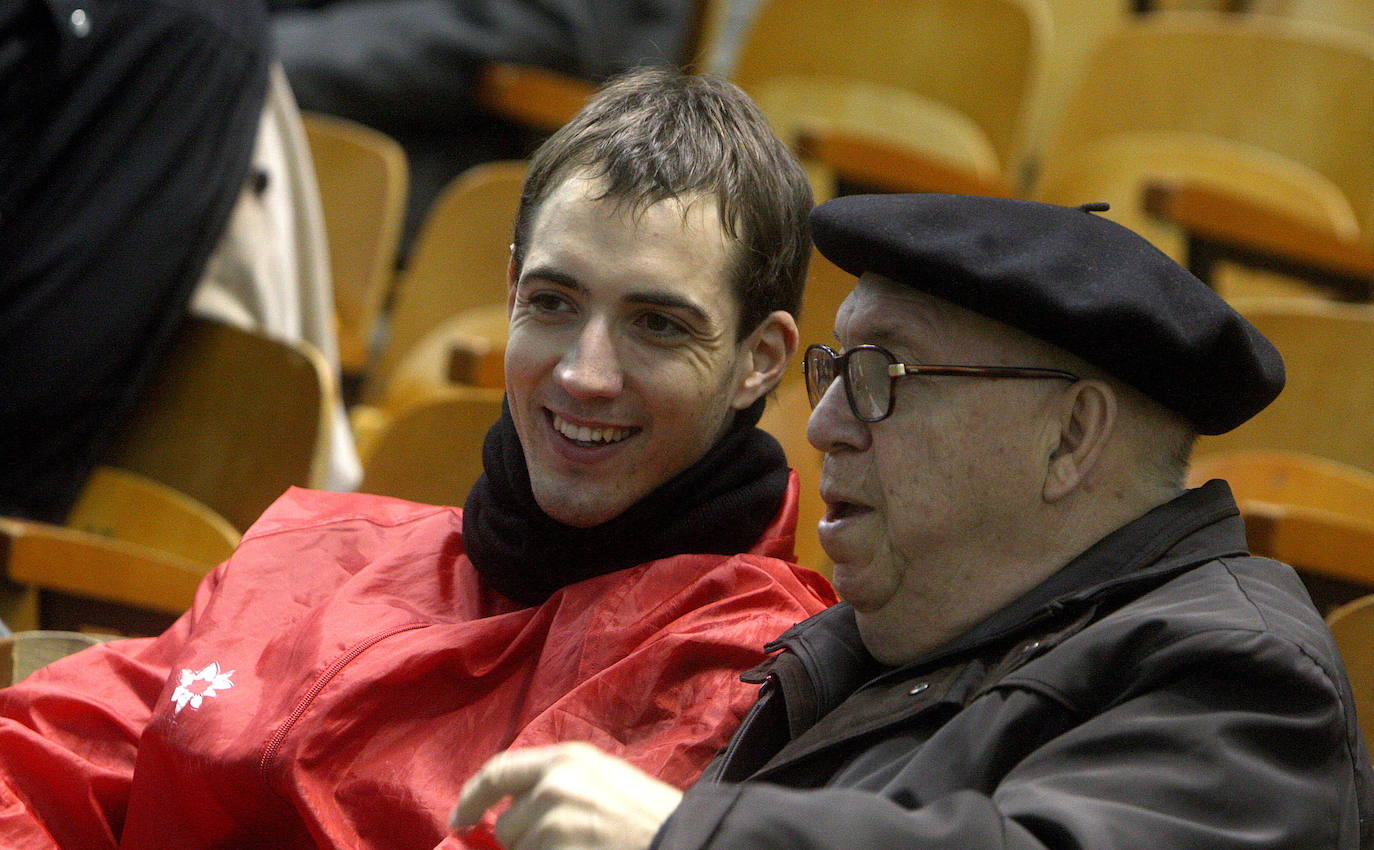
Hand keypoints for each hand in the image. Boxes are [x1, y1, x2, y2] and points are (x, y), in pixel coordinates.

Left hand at [451, 742, 683, 849]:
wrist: (681, 841)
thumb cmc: (649, 816)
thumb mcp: (603, 780)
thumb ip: (557, 784)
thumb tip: (509, 808)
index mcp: (567, 759)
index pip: (498, 771)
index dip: (473, 796)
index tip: (459, 817)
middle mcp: (553, 784)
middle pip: (507, 823)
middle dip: (525, 840)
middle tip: (569, 842)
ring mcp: (553, 823)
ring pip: (520, 849)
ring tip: (586, 847)